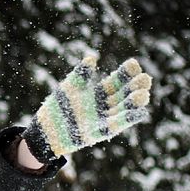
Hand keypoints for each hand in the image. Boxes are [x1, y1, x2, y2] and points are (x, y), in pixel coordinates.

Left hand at [22, 54, 152, 162]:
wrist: (45, 130)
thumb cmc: (55, 108)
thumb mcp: (69, 88)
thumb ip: (80, 74)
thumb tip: (91, 58)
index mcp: (98, 94)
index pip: (116, 82)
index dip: (125, 73)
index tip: (133, 64)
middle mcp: (104, 106)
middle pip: (124, 95)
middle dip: (135, 87)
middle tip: (145, 78)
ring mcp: (103, 119)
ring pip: (123, 109)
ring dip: (134, 103)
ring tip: (143, 94)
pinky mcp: (99, 132)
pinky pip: (116, 125)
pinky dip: (128, 119)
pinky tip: (141, 112)